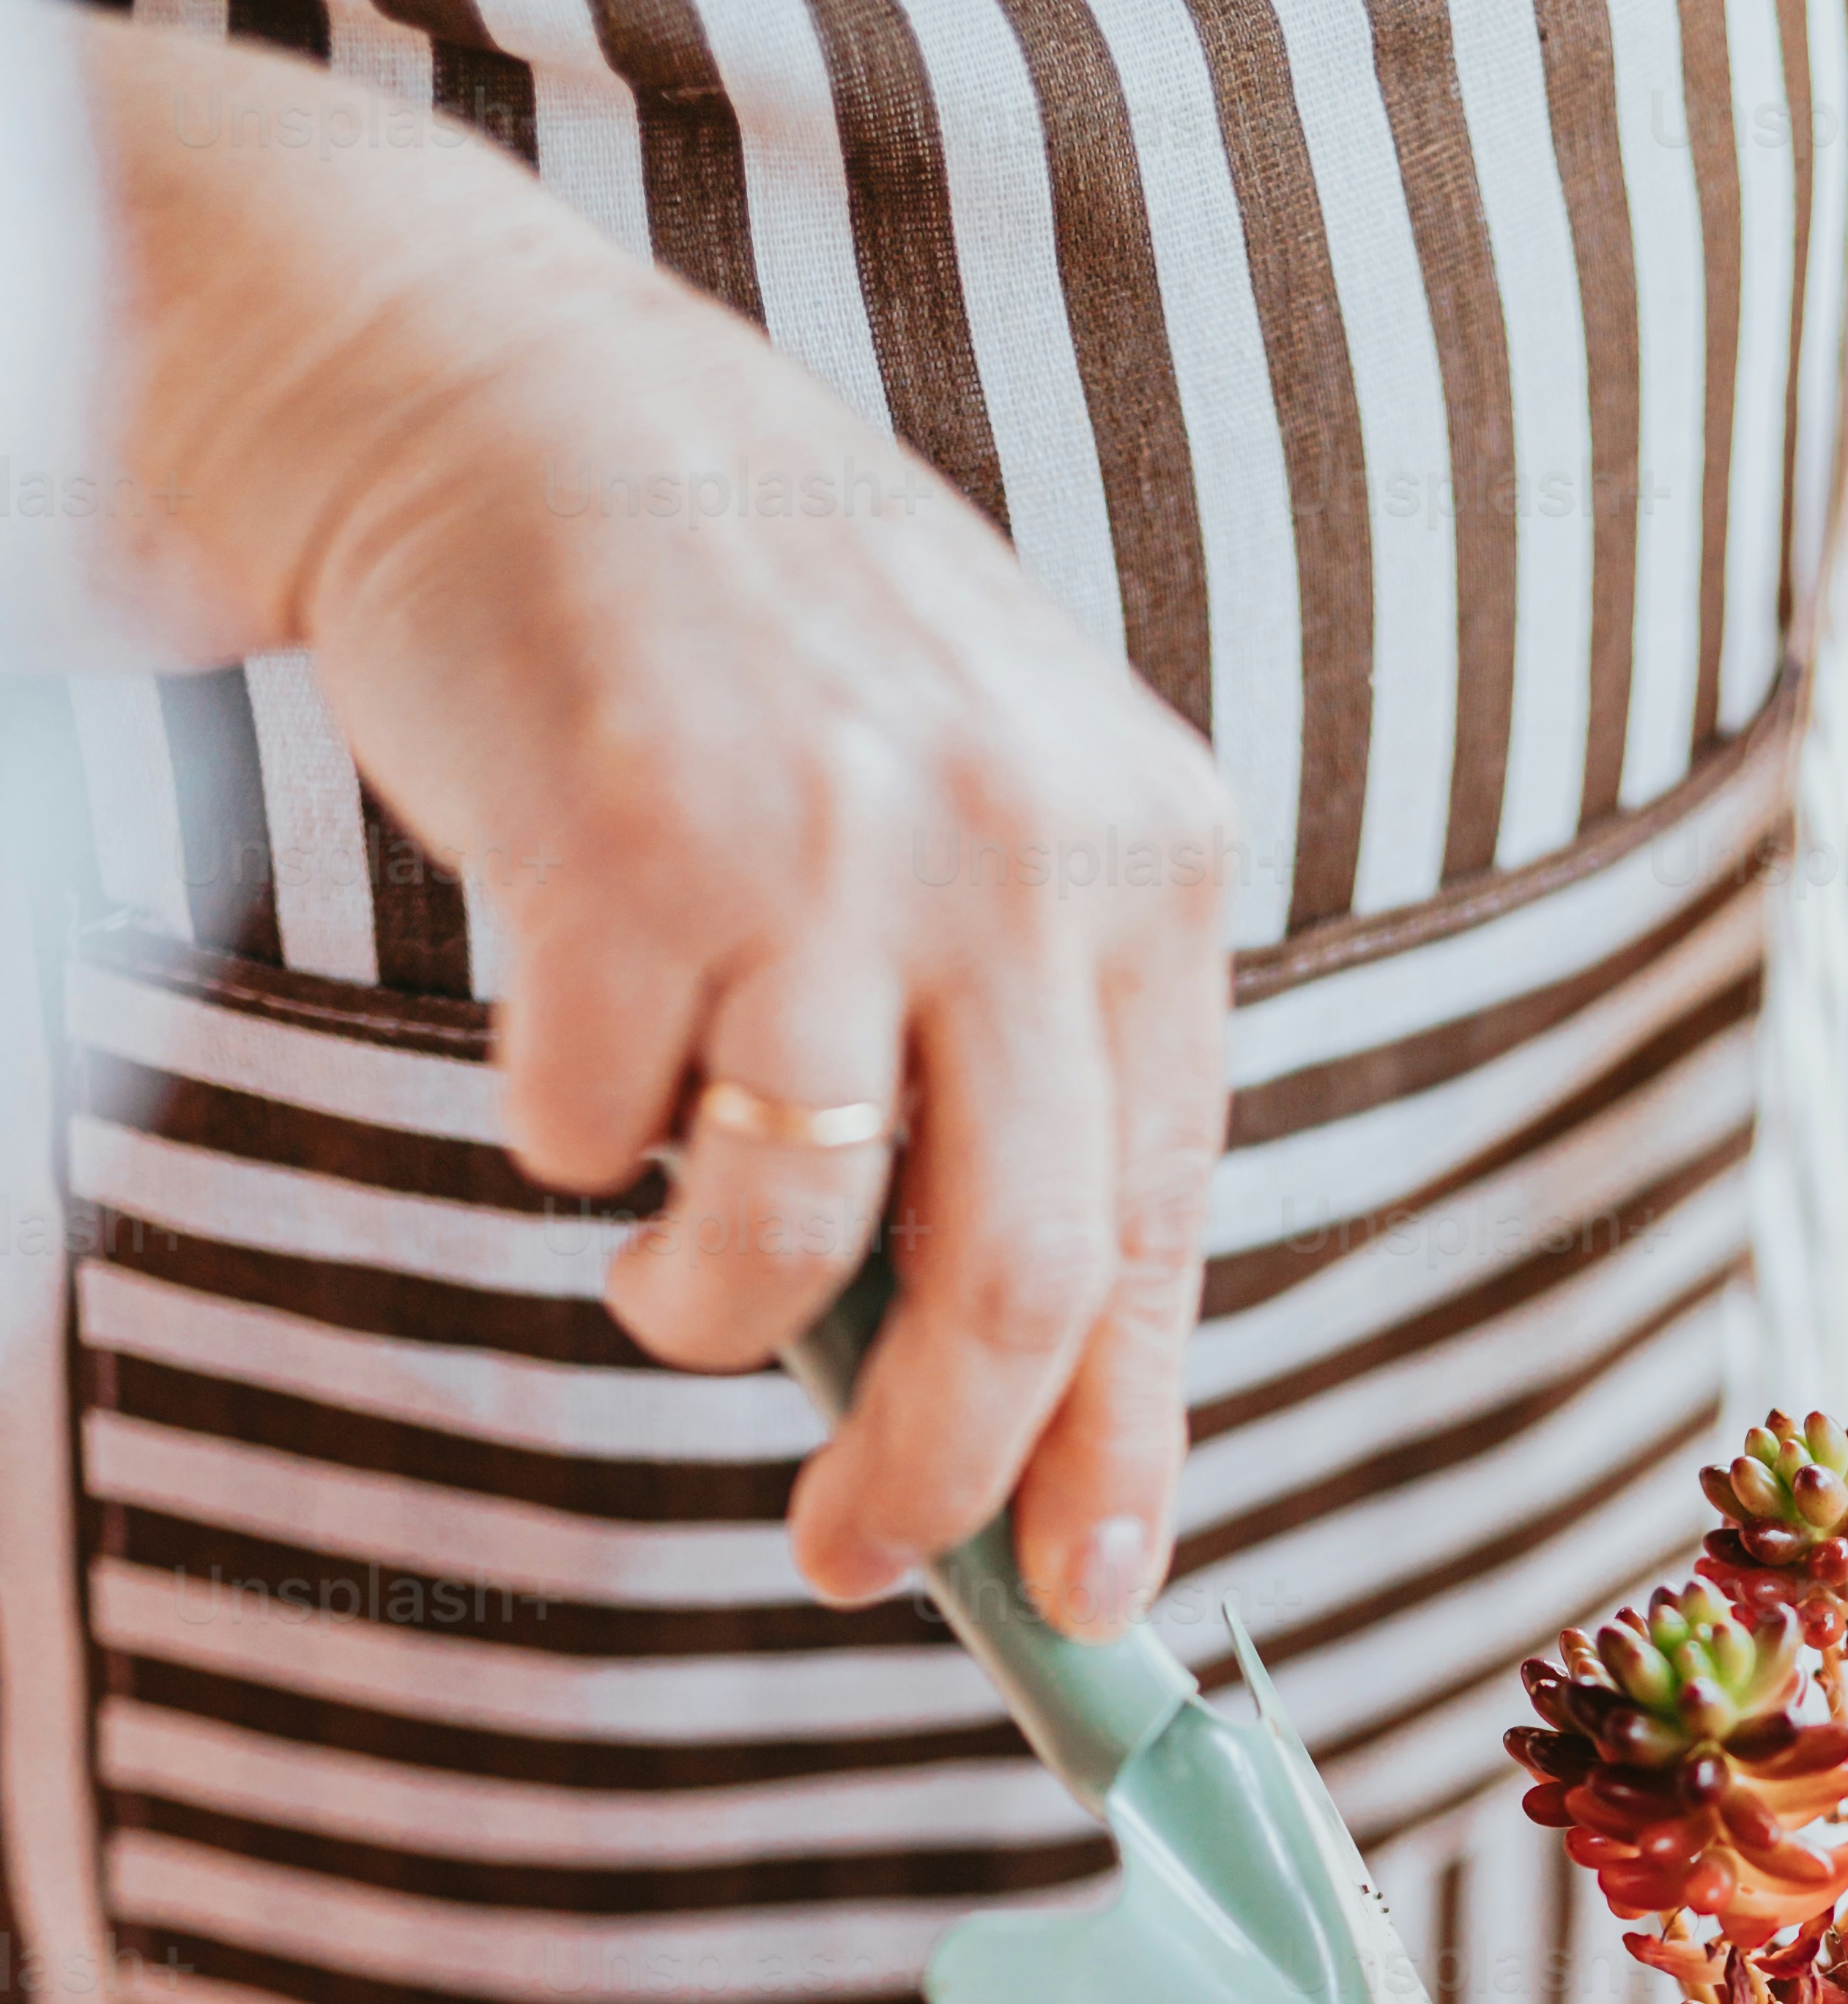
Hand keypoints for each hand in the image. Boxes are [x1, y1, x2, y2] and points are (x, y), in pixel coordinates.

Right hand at [81, 28, 1230, 1639]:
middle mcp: (1023, 850)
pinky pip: (602, 1138)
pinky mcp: (633, 843)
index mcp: (1150, 858)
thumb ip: (1020, 1077)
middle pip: (1018, 1291)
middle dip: (931, 1482)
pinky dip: (573, 1140)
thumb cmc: (765, 663)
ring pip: (795, 1248)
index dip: (1124, 1449)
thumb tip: (1004, 1414)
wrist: (521, 396)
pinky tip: (572, 1027)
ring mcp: (830, 842)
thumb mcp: (978, 822)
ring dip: (708, 1314)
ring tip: (670, 1258)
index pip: (1166, 1231)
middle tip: (852, 1559)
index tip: (1090, 1603)